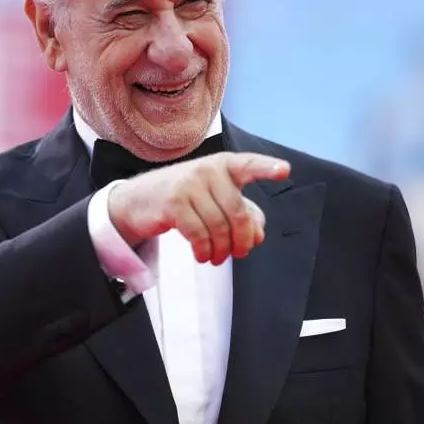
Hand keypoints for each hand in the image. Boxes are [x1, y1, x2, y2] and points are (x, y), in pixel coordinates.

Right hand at [107, 152, 290, 263]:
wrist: (138, 200)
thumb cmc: (184, 198)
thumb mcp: (215, 200)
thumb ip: (242, 213)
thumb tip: (258, 236)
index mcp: (224, 165)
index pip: (248, 165)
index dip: (267, 168)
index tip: (285, 171)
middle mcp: (207, 170)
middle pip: (237, 212)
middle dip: (242, 239)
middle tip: (240, 254)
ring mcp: (189, 184)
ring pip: (218, 227)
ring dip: (221, 250)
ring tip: (217, 258)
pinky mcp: (173, 203)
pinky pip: (198, 234)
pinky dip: (204, 250)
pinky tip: (203, 255)